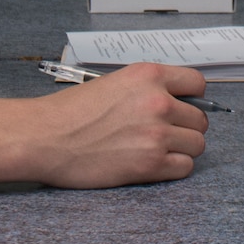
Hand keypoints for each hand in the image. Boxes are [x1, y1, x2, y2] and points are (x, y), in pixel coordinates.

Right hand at [27, 63, 208, 188]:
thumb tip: (174, 103)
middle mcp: (158, 101)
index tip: (183, 107)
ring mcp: (156, 133)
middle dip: (185, 127)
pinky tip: (152, 164)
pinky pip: (185, 167)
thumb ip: (147, 89)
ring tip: (156, 150)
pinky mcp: (150, 163)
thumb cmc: (70, 112)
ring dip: (181, 149)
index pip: (197, 83)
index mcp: (148, 75)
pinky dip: (173, 168)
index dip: (192, 98)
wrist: (44, 137)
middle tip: (163, 133)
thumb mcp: (113, 83)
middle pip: (200, 119)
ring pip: (197, 144)